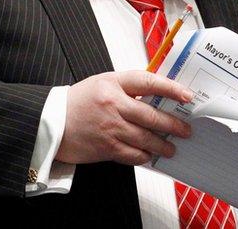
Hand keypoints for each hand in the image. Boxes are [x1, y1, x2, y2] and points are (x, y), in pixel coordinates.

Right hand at [56, 70, 193, 165]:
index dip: (172, 88)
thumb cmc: (78, 102)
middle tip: (185, 129)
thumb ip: (129, 87)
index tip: (187, 96)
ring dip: (163, 144)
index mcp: (114, 83)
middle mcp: (113, 104)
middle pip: (151, 115)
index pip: (149, 82)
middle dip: (173, 124)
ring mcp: (110, 127)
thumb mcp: (104, 84)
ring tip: (172, 147)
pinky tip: (150, 155)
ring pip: (145, 138)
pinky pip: (132, 154)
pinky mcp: (106, 147)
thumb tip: (158, 95)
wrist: (51, 122)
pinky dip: (144, 156)